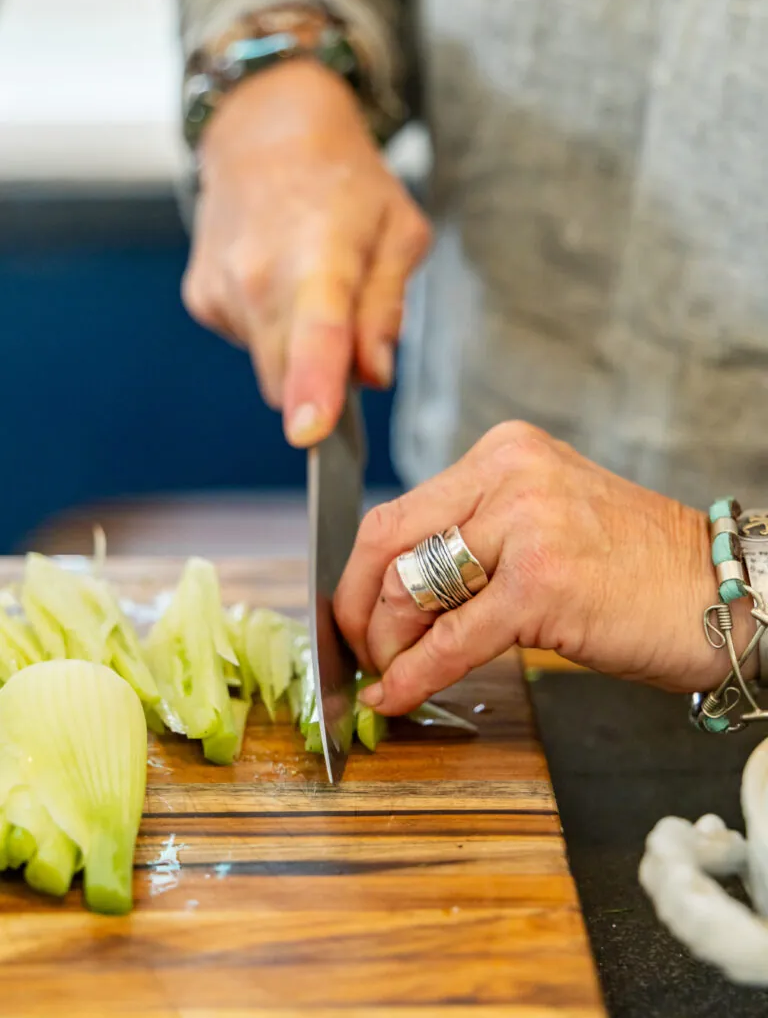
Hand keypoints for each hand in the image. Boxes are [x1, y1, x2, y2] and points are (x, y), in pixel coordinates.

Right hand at [182, 58, 430, 445]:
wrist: (265, 131)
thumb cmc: (345, 182)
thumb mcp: (399, 232)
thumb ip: (386, 308)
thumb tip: (374, 374)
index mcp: (320, 255)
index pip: (316, 332)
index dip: (315, 388)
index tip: (311, 434)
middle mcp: (258, 275)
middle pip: (288, 376)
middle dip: (323, 381)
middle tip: (351, 330)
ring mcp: (222, 288)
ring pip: (269, 366)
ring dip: (297, 351)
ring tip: (311, 285)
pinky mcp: (202, 299)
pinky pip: (248, 344)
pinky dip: (270, 331)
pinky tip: (278, 283)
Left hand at [334, 421, 752, 714]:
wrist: (723, 590)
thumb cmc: (636, 566)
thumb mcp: (544, 522)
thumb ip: (475, 538)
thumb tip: (396, 593)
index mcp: (504, 452)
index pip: (398, 511)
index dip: (358, 573)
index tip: (351, 613)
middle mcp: (510, 474)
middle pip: (388, 542)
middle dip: (357, 609)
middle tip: (359, 651)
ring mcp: (528, 523)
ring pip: (412, 589)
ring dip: (386, 645)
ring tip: (387, 675)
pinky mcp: (544, 581)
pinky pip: (452, 637)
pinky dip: (416, 674)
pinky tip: (400, 695)